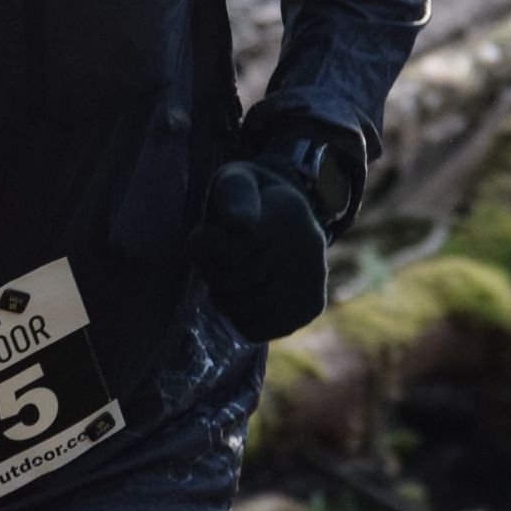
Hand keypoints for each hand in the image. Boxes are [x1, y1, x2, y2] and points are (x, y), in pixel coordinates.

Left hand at [188, 158, 330, 342]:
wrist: (293, 220)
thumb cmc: (249, 202)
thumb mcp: (236, 181)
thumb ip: (232, 195)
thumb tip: (239, 223)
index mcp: (286, 212)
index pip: (225, 248)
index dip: (200, 245)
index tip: (198, 236)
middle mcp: (306, 248)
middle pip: (226, 281)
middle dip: (210, 270)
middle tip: (216, 256)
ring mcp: (312, 282)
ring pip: (238, 309)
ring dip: (223, 295)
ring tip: (232, 274)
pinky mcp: (309, 309)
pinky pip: (253, 330)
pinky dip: (241, 317)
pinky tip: (249, 294)